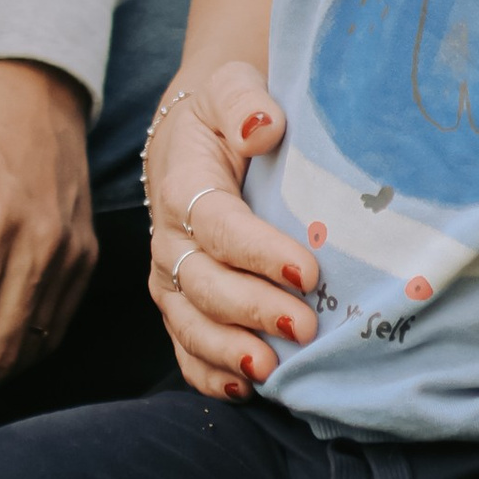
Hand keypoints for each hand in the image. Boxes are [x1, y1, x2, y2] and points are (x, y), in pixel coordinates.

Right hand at [144, 64, 319, 398]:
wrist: (197, 135)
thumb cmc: (227, 114)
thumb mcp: (232, 86)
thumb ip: (244, 100)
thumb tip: (264, 127)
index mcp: (185, 186)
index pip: (219, 227)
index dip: (260, 253)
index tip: (308, 272)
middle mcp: (170, 239)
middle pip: (204, 284)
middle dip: (252, 310)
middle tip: (305, 326)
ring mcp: (172, 278)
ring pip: (190, 324)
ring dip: (228, 351)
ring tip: (271, 370)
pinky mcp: (180, 304)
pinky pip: (185, 348)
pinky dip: (208, 375)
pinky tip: (242, 391)